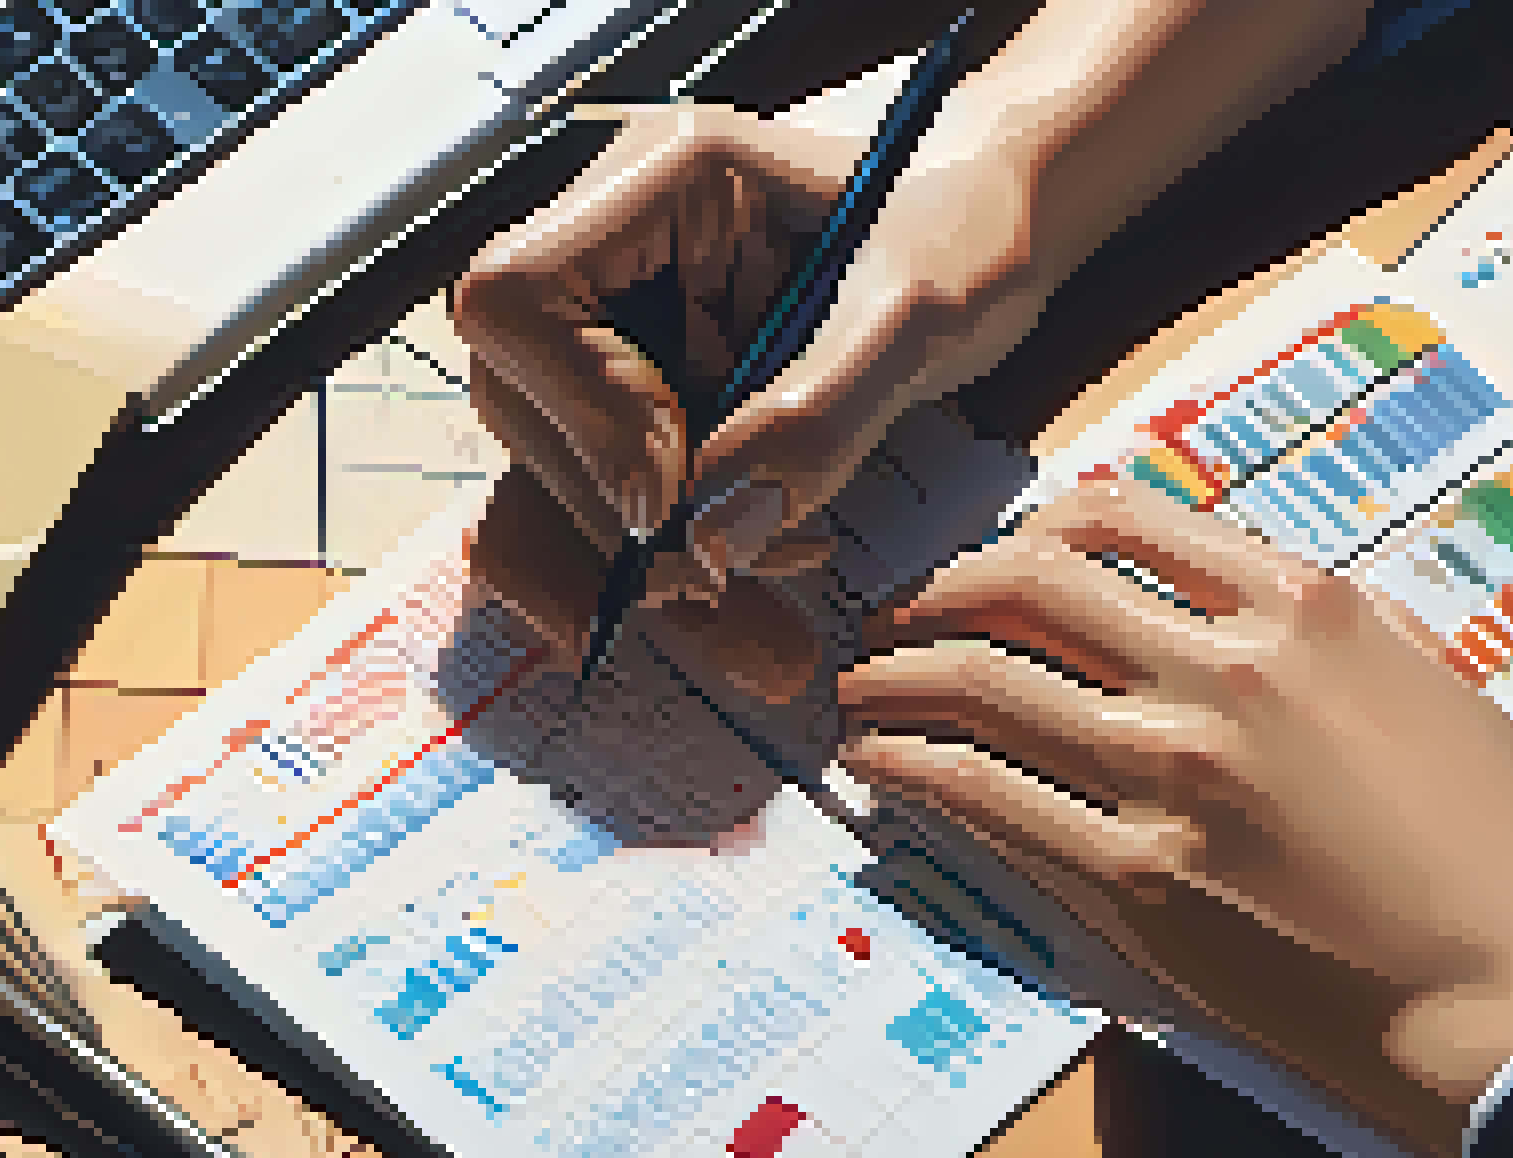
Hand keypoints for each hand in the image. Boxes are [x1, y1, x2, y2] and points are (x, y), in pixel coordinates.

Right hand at [451, 99, 1048, 700]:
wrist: (996, 230)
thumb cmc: (967, 229)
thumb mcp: (917, 315)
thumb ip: (815, 419)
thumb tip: (713, 537)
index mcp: (658, 179)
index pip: (519, 296)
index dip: (576, 406)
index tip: (668, 492)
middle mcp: (609, 249)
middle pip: (515, 399)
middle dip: (603, 510)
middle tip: (709, 578)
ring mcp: (613, 326)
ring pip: (550, 467)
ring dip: (631, 562)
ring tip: (751, 622)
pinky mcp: (639, 395)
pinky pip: (607, 499)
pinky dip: (667, 564)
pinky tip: (748, 591)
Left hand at [839, 480, 1512, 1157]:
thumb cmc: (1492, 845)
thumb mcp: (1417, 679)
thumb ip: (1301, 622)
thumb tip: (1189, 583)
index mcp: (1299, 607)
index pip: (1115, 517)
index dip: (1025, 530)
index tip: (988, 557)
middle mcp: (1223, 672)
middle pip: (1022, 584)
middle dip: (935, 590)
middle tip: (894, 615)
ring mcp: (1169, 776)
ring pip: (979, 682)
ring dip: (896, 675)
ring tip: (861, 685)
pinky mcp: (1135, 878)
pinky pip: (984, 795)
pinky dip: (911, 766)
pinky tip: (879, 761)